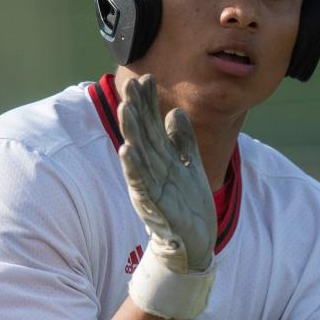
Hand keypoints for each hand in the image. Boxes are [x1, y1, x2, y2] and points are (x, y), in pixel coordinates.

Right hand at [117, 75, 215, 273]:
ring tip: (124, 109)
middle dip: (136, 110)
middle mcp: (152, 169)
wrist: (196, 241)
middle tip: (129, 84)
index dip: (149, 103)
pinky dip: (133, 167)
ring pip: (138, 155)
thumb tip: (175, 112)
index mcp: (162, 158)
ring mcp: (151, 186)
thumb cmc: (189, 206)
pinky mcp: (153, 205)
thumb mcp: (190, 166)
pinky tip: (126, 149)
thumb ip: (182, 141)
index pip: (153, 125)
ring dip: (130, 132)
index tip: (147, 78)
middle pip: (142, 134)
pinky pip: (140, 183)